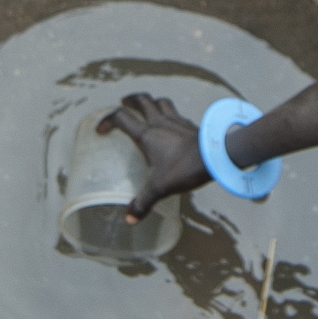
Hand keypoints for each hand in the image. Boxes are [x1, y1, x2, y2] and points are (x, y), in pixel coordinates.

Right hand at [100, 93, 212, 217]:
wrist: (217, 157)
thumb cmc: (185, 168)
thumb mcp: (160, 187)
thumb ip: (143, 202)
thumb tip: (129, 218)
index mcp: (147, 134)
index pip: (121, 118)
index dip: (108, 120)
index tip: (101, 130)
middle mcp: (160, 123)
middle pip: (142, 101)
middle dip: (130, 100)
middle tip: (124, 103)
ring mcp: (177, 121)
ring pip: (161, 102)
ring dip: (152, 102)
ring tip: (147, 108)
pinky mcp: (191, 126)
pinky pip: (177, 113)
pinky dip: (169, 114)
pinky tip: (171, 125)